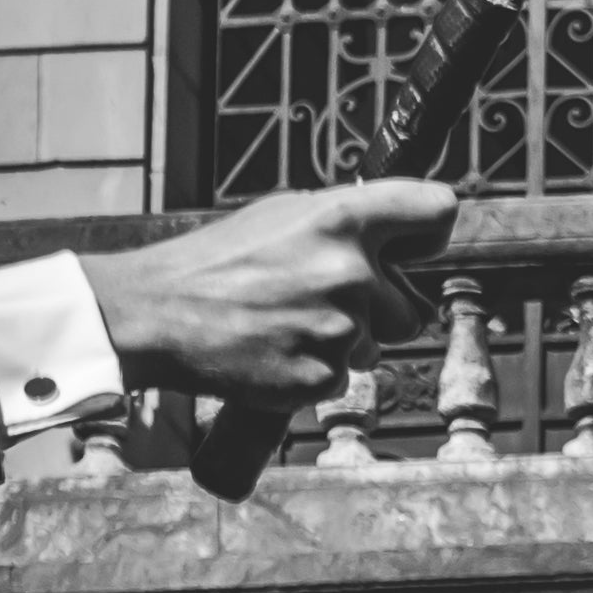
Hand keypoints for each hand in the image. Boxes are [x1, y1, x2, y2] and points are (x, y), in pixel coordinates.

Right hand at [101, 185, 456, 412]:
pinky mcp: (321, 379)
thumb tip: (399, 235)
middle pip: (412, 308)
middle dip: (377, 311)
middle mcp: (351, 272)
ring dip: (342, 342)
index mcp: (342, 218)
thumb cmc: (216, 261)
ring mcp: (339, 331)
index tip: (415, 247)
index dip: (429, 234)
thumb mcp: (280, 216)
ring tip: (283, 324)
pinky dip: (313, 371)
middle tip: (315, 301)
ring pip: (374, 348)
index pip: (437, 212)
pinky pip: (340, 380)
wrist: (155, 314)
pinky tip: (274, 351)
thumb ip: (345, 223)